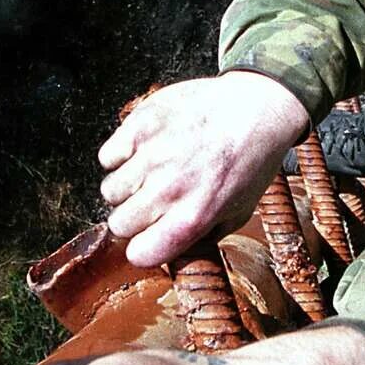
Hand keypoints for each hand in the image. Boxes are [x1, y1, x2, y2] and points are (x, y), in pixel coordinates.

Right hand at [98, 72, 308, 267]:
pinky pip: (107, 156)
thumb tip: (171, 257)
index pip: (139, 254)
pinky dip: (121, 156)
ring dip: (127, 186)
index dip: (144, 248)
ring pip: (110, 190)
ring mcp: (153, 153)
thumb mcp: (238, 213)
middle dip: (135, 218)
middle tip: (155, 201)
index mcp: (194, 216)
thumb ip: (202, 239)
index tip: (151, 237)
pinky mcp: (142, 124)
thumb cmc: (250, 162)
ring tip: (154, 173)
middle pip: (118, 224)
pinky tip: (146, 151)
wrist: (257, 107)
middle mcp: (169, 187)